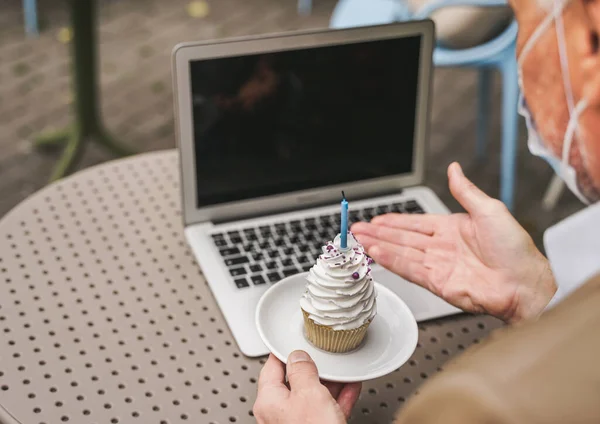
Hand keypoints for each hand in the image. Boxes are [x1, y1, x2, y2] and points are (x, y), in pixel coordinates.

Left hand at [253, 351, 361, 423]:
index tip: (297, 340)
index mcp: (269, 401)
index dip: (286, 350)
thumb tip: (298, 355)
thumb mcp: (309, 393)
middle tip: (324, 355)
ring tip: (342, 370)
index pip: (272, 366)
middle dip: (313, 367)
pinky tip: (350, 388)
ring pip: (312, 395)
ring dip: (329, 382)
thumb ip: (302, 370)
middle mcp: (278, 413)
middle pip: (294, 381)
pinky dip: (338, 398)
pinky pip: (326, 409)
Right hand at [352, 162, 555, 323]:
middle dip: (378, 233)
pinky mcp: (438, 282)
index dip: (394, 221)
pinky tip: (377, 253)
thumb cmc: (515, 249)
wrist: (525, 282)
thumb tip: (454, 169)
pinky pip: (410, 268)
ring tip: (359, 240)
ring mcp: (438, 266)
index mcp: (452, 229)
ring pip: (401, 252)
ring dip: (379, 246)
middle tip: (356, 229)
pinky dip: (392, 260)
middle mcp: (442, 248)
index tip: (376, 219)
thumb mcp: (490, 210)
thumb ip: (465, 191)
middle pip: (402, 238)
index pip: (415, 223)